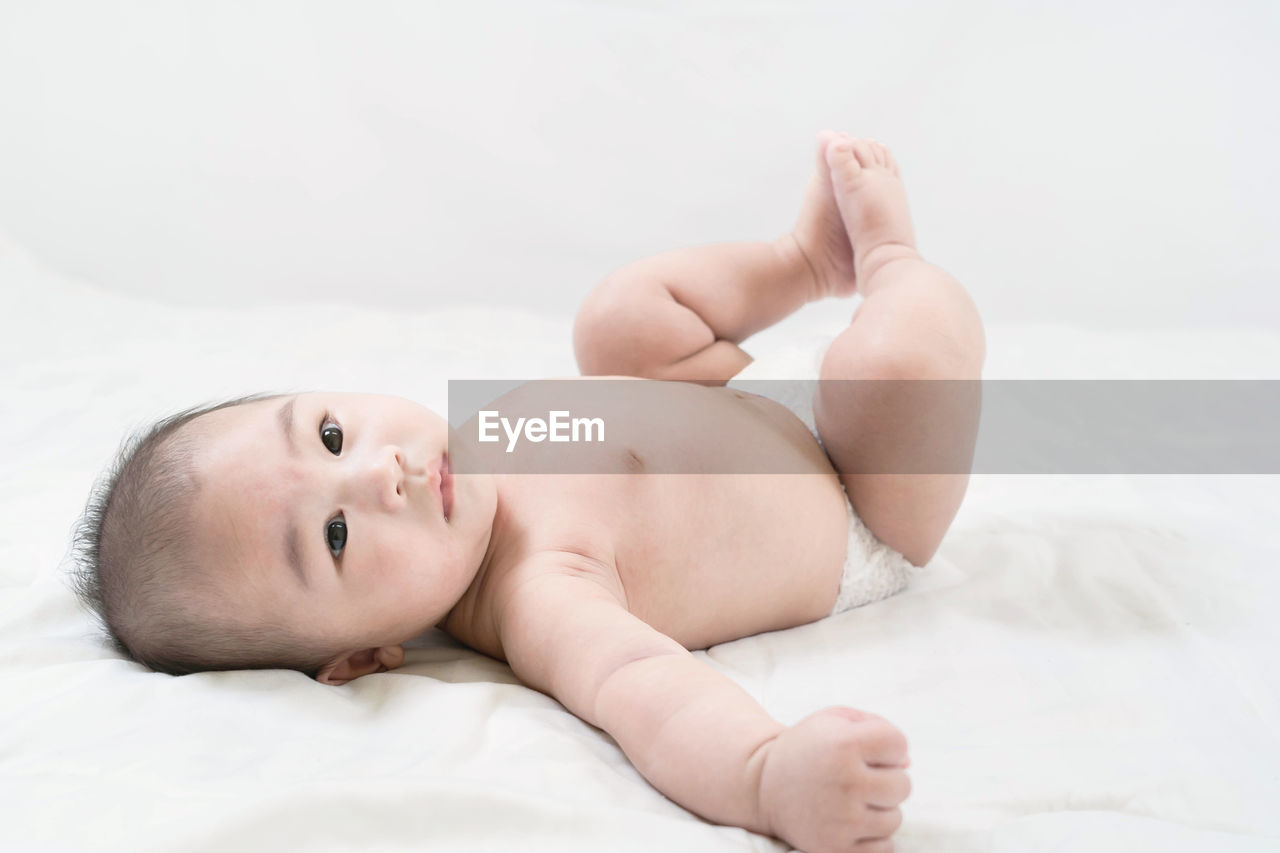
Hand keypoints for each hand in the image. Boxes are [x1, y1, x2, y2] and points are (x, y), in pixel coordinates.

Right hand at [756, 706, 910, 852]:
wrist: (763, 784)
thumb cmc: (807, 748)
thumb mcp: (832, 719)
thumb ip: (876, 726)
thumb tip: (908, 763)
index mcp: (844, 744)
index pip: (899, 745)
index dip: (888, 747)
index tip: (867, 750)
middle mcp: (845, 782)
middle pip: (903, 785)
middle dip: (886, 778)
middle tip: (860, 776)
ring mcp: (842, 820)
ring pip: (895, 818)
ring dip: (880, 808)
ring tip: (853, 799)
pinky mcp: (836, 848)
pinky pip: (885, 847)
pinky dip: (874, 836)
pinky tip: (853, 820)